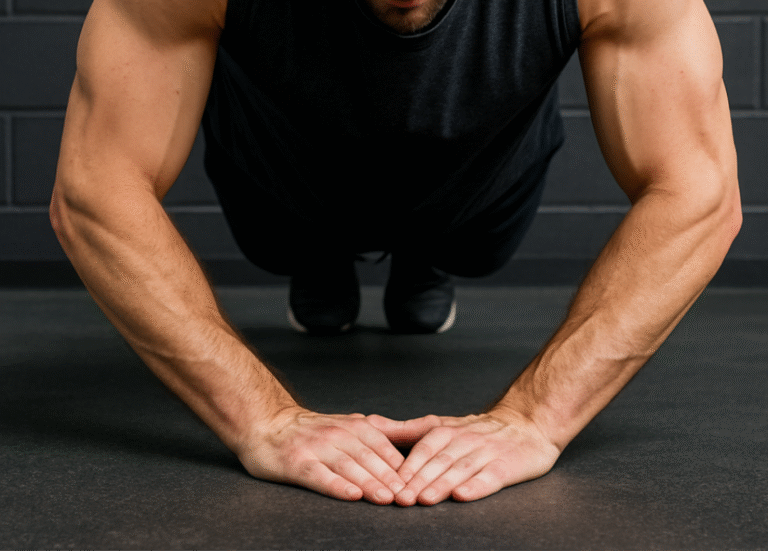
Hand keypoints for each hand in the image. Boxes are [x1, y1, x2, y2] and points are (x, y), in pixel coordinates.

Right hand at [237, 406, 436, 504]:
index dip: (402, 467)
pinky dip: (336, 486)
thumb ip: (383, 432)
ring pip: (348, 467)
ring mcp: (316, 448)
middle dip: (391, 478)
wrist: (268, 425)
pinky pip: (319, 475)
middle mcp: (337, 434)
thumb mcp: (351, 424)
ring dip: (370, 483)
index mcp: (355, 426)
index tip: (419, 484)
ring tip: (387, 499)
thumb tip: (423, 433)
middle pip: (370, 458)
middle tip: (409, 498)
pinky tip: (351, 495)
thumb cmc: (313, 431)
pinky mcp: (297, 462)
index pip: (384, 447)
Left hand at [368, 410, 560, 505]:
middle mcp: (465, 440)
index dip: (406, 466)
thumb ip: (403, 429)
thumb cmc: (476, 430)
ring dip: (442, 485)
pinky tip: (463, 495)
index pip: (423, 449)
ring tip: (425, 499)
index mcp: (446, 431)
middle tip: (400, 498)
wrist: (525, 424)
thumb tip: (368, 423)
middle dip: (418, 480)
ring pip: (461, 469)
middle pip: (438, 461)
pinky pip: (491, 476)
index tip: (388, 482)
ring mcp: (486, 453)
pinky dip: (477, 486)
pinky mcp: (507, 466)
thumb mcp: (438, 425)